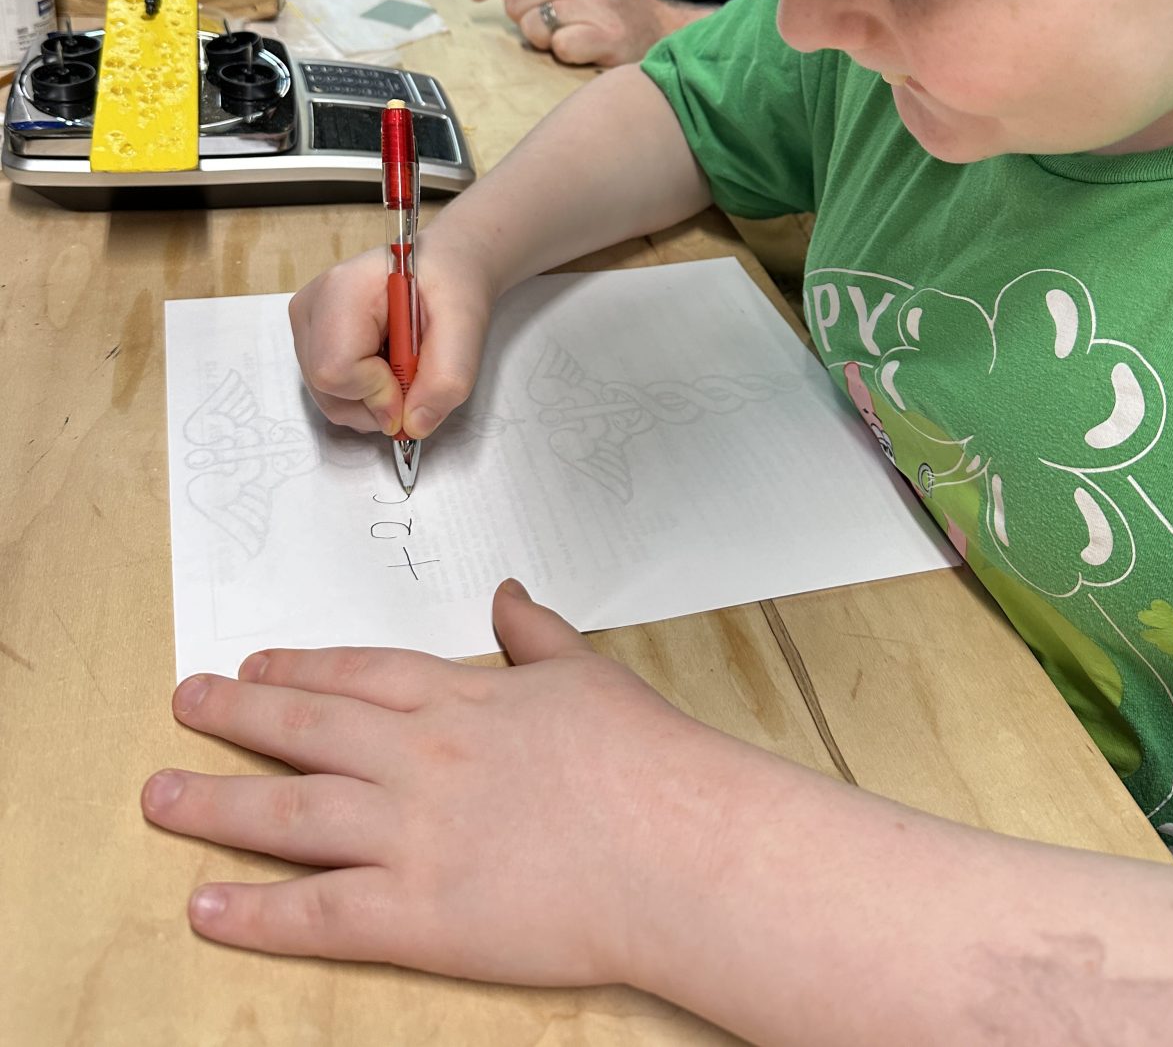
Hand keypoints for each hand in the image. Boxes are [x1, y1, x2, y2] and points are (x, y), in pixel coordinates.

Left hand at [140, 581, 717, 986]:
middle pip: (304, 730)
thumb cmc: (644, 761)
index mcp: (459, 698)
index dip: (298, 668)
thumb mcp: (585, 671)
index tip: (253, 665)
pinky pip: (317, 914)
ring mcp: (411, 834)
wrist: (678, 844)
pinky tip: (205, 906)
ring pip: (289, 813)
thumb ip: (535, 632)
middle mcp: (419, 758)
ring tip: (159, 795)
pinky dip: (256, 913)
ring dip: (215, 803)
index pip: (356, 673)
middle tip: (184, 704)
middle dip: (234, 716)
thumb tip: (509, 593)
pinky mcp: (418, 914)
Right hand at [288, 231, 493, 441]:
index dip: (378, 393)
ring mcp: (306, 325)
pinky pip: (332, 393)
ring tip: (404, 365)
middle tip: (415, 375)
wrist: (446, 265)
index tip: (415, 382)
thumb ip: (446, 379)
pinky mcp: (311, 341)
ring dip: (375, 401)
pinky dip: (367, 395)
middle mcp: (312, 306)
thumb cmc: (453, 281)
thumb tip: (413, 425)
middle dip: (378, 403)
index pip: (336, 368)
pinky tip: (387, 365)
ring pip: (328, 398)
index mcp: (343, 288)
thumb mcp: (467, 326)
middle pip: (327, 389)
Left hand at [471, 0, 712, 66]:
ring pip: (532, 28)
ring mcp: (593, 5)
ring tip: (575, 37)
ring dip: (547, 41)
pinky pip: (559, 49)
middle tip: (557, 26)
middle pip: (516, 2)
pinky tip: (588, 50)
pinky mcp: (605, 37)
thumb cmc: (619, 11)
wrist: (667, 33)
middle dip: (527, 20)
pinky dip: (569, 55)